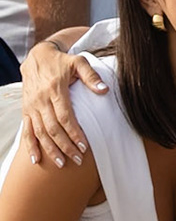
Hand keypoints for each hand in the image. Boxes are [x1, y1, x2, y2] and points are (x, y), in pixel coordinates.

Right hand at [19, 42, 103, 167]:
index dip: (74, 132)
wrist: (37, 56)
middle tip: (78, 159)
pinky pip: (26, 130)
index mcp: (55, 90)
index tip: (84, 146)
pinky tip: (35, 159)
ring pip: (39, 132)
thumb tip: (104, 90)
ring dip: (50, 149)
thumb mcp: (79, 62)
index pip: (65, 117)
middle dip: (65, 145)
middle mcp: (40, 100)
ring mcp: (31, 106)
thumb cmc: (62, 61)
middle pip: (53, 128)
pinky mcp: (26, 110)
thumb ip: (91, 76)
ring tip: (62, 163)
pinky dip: (30, 146)